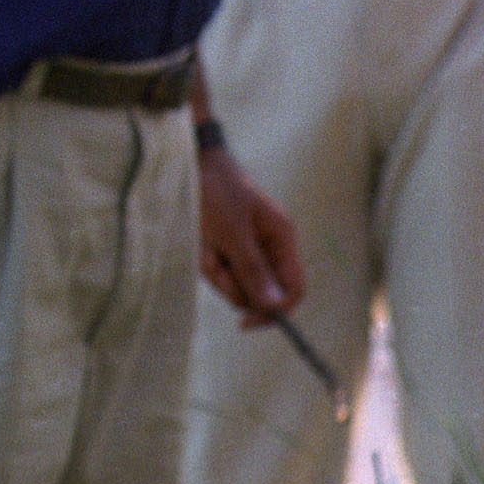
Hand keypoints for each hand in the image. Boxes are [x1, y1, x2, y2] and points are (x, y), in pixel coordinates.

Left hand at [198, 144, 303, 325]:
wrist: (190, 163)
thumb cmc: (216, 190)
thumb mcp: (232, 231)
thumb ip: (253, 269)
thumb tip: (275, 307)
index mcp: (282, 239)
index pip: (293, 290)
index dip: (276, 311)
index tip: (246, 320)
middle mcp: (269, 248)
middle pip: (260, 293)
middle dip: (233, 283)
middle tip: (213, 259)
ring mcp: (248, 250)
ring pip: (237, 286)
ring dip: (216, 271)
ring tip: (205, 243)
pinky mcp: (228, 250)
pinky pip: (221, 273)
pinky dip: (208, 262)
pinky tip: (201, 242)